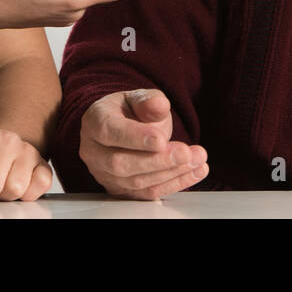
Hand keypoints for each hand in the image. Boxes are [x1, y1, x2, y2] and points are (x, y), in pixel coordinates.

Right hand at [79, 89, 207, 199]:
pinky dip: (175, 183)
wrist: (125, 126)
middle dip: (158, 160)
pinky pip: (147, 193)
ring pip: (136, 182)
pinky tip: (195, 171)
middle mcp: (94, 151)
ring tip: (197, 158)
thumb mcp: (139, 98)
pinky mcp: (121, 191)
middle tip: (186, 153)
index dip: (135, 137)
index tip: (161, 140)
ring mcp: (105, 174)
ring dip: (171, 172)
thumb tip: (159, 105)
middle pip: (121, 163)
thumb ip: (148, 101)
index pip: (109, 132)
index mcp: (95, 121)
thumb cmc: (129, 111)